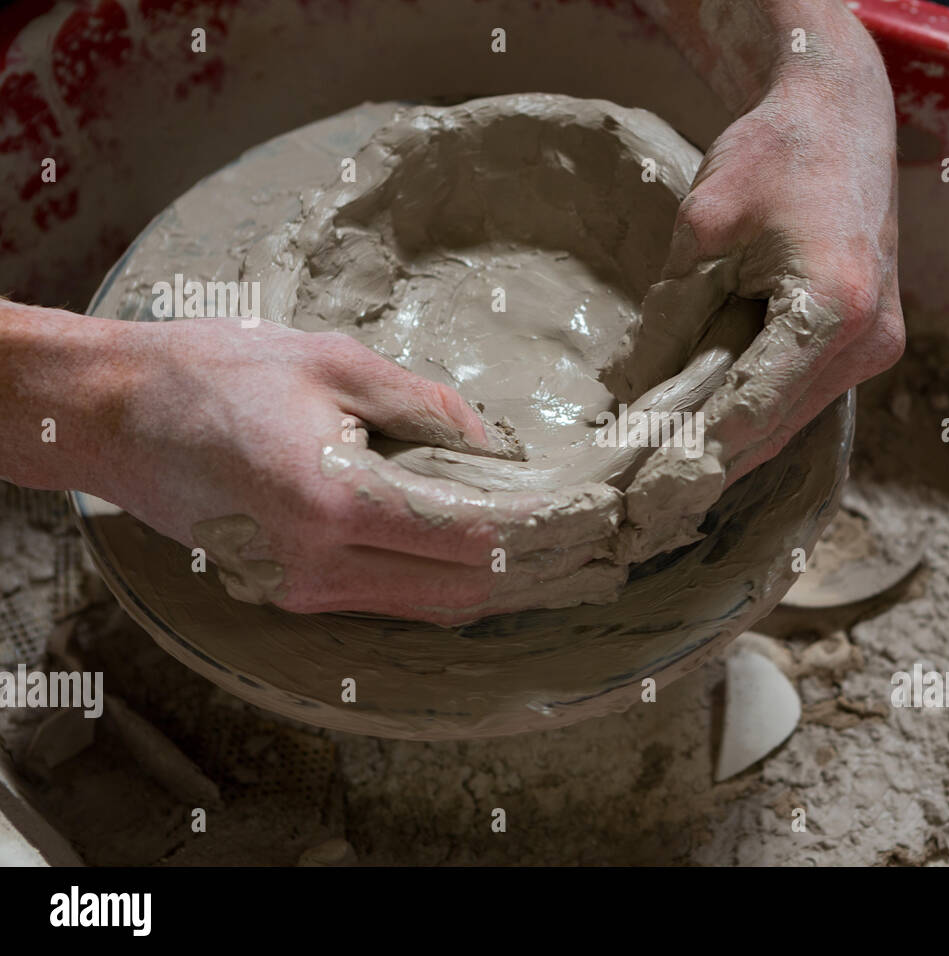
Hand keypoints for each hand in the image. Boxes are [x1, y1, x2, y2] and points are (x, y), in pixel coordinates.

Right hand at [88, 318, 622, 623]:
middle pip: (456, 591)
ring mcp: (297, 589)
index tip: (571, 507)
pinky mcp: (283, 591)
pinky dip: (425, 577)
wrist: (110, 414)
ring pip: (422, 606)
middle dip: (513, 563)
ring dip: (471, 575)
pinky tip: (448, 535)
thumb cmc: (216, 373)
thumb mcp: (333, 363)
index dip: (527, 529)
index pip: (468, 541)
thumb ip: (427, 406)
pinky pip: (380, 600)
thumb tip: (498, 442)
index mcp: (337, 503)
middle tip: (558, 525)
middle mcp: (319, 565)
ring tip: (514, 528)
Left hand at [605, 62, 903, 495]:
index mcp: (834, 308)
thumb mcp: (703, 232)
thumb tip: (637, 393)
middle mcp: (869, 341)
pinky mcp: (870, 341)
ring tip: (662, 466)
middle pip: (773, 428)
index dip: (690, 453)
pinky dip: (754, 408)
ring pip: (789, 418)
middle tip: (641, 494)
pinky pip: (802, 393)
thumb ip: (673, 319)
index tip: (639, 487)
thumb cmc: (773, 156)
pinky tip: (705, 425)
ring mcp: (878, 346)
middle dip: (705, 460)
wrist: (841, 113)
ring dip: (729, 440)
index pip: (750, 409)